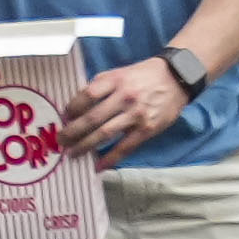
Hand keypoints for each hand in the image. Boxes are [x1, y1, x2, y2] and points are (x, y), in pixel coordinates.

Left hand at [60, 53, 196, 160]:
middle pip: (91, 118)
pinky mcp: (147, 128)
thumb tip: (76, 105)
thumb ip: (99, 86)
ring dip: (84, 146)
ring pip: (104, 134)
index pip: (87, 96)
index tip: (64, 117)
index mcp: (116, 80)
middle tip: (61, 141)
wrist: (177, 76)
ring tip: (72, 154)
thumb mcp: (120, 73)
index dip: (72, 109)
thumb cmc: (143, 76)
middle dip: (72, 132)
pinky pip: (124, 147)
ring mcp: (136, 114)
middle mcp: (125, 97)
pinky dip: (110, 159)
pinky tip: (98, 166)